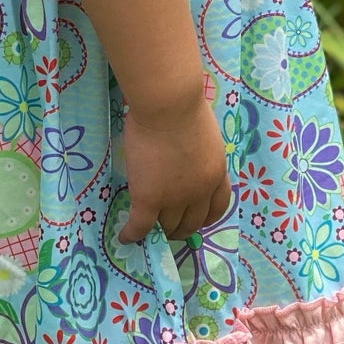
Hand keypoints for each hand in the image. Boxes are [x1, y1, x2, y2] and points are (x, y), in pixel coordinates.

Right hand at [119, 92, 231, 243]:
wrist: (168, 106)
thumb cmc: (183, 108)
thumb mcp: (205, 136)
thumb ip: (199, 153)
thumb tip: (185, 153)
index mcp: (216, 173)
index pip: (217, 207)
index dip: (206, 218)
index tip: (198, 220)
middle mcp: (200, 192)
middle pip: (193, 222)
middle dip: (182, 228)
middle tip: (170, 228)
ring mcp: (175, 197)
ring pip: (168, 225)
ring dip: (158, 230)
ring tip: (147, 230)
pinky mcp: (150, 198)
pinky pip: (141, 225)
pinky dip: (133, 234)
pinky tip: (125, 237)